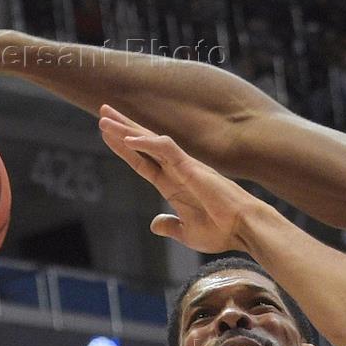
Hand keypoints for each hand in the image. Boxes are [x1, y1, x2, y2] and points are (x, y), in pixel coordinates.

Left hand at [98, 105, 264, 253]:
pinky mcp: (192, 167)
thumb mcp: (187, 232)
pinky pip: (165, 148)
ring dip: (127, 130)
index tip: (108, 136)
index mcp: (174, 185)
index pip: (143, 162)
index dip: (125, 149)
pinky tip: (127, 138)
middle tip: (103, 112)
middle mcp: (177, 171)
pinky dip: (146, 143)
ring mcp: (184, 167)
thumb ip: (170, 226)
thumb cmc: (221, 231)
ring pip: (151, 141)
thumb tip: (155, 224)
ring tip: (104, 119)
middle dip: (122, 128)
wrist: (243, 229)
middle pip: (144, 144)